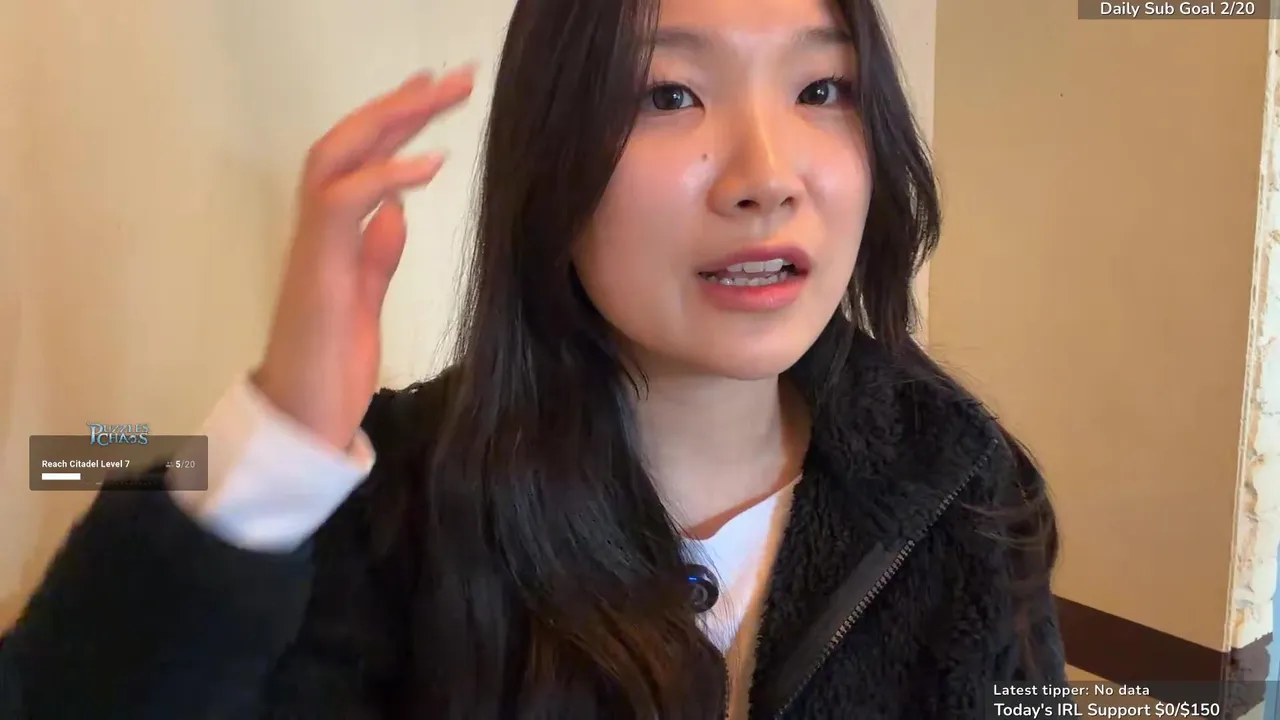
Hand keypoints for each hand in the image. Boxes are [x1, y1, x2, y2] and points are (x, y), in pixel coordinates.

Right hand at [252, 67, 473, 449]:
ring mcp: (312, 250)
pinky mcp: (318, 274)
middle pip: (344, 145)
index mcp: (330, 238)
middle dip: (396, 105)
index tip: (431, 91)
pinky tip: (429, 163)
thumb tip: (396, 213)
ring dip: (387, 122)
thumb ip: (375, 256)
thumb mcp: (364, 303)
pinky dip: (386, 176)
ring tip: (437, 96)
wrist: (301, 425)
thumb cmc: (329, 371)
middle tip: (448, 75)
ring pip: (334, 160)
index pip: (354, 160)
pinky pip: (343, 206)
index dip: (390, 121)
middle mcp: (314, 233)